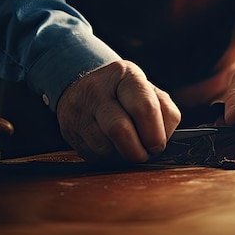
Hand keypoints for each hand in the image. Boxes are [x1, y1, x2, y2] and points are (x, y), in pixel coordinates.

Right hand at [56, 60, 180, 162]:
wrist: (83, 85)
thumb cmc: (125, 93)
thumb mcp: (148, 91)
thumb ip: (164, 111)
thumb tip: (166, 138)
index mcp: (127, 76)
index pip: (144, 108)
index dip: (155, 134)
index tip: (158, 145)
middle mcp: (99, 90)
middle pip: (120, 130)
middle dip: (138, 151)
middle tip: (144, 154)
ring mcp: (80, 109)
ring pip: (105, 147)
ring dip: (122, 156)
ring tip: (128, 148)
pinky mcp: (69, 129)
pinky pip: (92, 155)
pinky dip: (108, 159)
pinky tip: (112, 147)